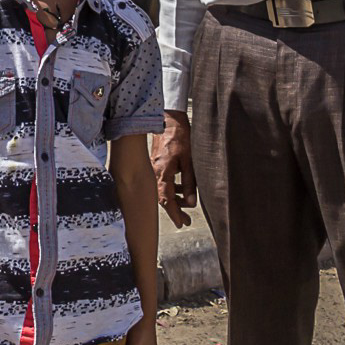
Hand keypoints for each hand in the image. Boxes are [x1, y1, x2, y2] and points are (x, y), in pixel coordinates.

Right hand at [150, 111, 195, 227]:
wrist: (169, 120)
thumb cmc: (181, 137)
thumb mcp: (190, 161)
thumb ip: (189, 183)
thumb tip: (191, 202)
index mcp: (163, 174)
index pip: (167, 201)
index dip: (174, 214)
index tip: (181, 224)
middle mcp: (155, 173)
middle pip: (163, 198)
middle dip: (175, 210)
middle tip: (186, 220)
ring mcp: (154, 168)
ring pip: (163, 190)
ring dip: (174, 199)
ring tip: (186, 203)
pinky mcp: (156, 164)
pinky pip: (162, 181)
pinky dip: (171, 188)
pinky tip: (181, 188)